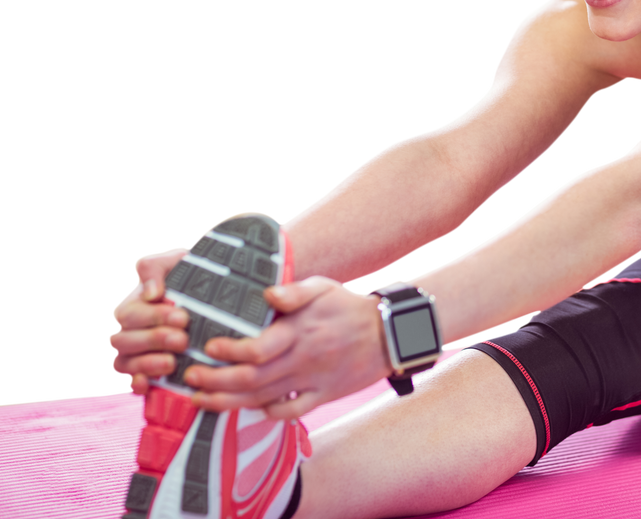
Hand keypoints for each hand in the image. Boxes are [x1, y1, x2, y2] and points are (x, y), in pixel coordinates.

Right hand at [108, 247, 190, 394]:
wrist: (216, 293)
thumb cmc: (191, 276)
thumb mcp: (175, 262)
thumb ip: (154, 267)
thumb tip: (150, 292)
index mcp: (132, 305)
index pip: (128, 315)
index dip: (153, 318)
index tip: (182, 316)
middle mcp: (129, 331)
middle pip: (122, 341)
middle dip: (153, 340)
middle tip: (183, 339)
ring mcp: (137, 354)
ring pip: (123, 364)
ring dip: (146, 364)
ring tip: (173, 362)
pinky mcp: (150, 373)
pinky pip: (132, 384)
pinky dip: (138, 385)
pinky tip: (151, 384)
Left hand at [181, 277, 393, 420]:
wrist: (390, 334)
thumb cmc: (350, 307)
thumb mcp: (323, 287)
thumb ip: (293, 290)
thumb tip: (266, 293)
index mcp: (299, 332)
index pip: (255, 349)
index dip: (228, 352)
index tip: (208, 347)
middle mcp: (302, 360)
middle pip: (250, 380)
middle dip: (214, 383)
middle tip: (191, 380)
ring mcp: (312, 381)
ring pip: (263, 400)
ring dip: (228, 403)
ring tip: (202, 400)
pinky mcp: (323, 395)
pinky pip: (291, 412)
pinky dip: (267, 413)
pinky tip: (250, 408)